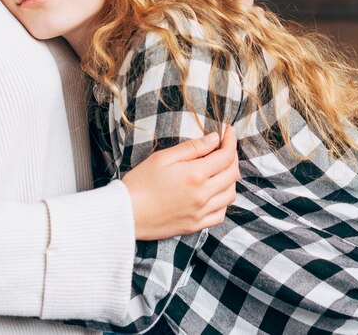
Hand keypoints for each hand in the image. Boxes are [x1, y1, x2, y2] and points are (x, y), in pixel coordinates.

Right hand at [122, 125, 239, 240]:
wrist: (125, 213)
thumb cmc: (139, 183)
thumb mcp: (163, 157)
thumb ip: (192, 148)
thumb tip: (215, 138)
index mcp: (195, 175)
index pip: (226, 155)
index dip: (230, 140)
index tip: (229, 131)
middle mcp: (203, 195)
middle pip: (232, 174)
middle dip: (232, 157)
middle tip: (225, 147)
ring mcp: (200, 213)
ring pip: (230, 195)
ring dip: (230, 179)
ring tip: (220, 169)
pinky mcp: (195, 226)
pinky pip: (220, 214)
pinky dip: (223, 201)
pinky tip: (215, 193)